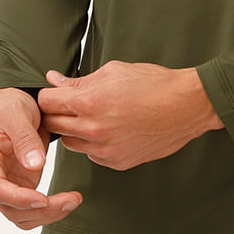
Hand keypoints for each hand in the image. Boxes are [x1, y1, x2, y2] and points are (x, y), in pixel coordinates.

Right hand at [0, 87, 83, 229]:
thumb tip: (34, 165)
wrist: (13, 104)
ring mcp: (3, 185)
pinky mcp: (17, 186)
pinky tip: (67, 201)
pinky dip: (48, 210)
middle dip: (40, 210)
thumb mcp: (17, 114)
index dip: (18, 198)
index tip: (42, 200)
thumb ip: (25, 138)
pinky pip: (30, 209)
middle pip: (9, 207)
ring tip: (73, 200)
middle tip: (71, 200)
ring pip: (20, 215)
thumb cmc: (10, 105)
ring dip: (47, 214)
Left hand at [38, 60, 223, 171]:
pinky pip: (91, 154)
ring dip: (73, 130)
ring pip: (70, 143)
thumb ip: (79, 80)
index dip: (48, 95)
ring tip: (92, 116)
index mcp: (89, 101)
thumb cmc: (152, 82)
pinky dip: (93, 143)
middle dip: (56, 113)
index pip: (47, 102)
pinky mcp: (116, 162)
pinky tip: (110, 129)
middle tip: (68, 105)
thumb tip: (53, 79)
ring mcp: (104, 150)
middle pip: (52, 125)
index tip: (55, 93)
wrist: (186, 106)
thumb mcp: (114, 71)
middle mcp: (92, 129)